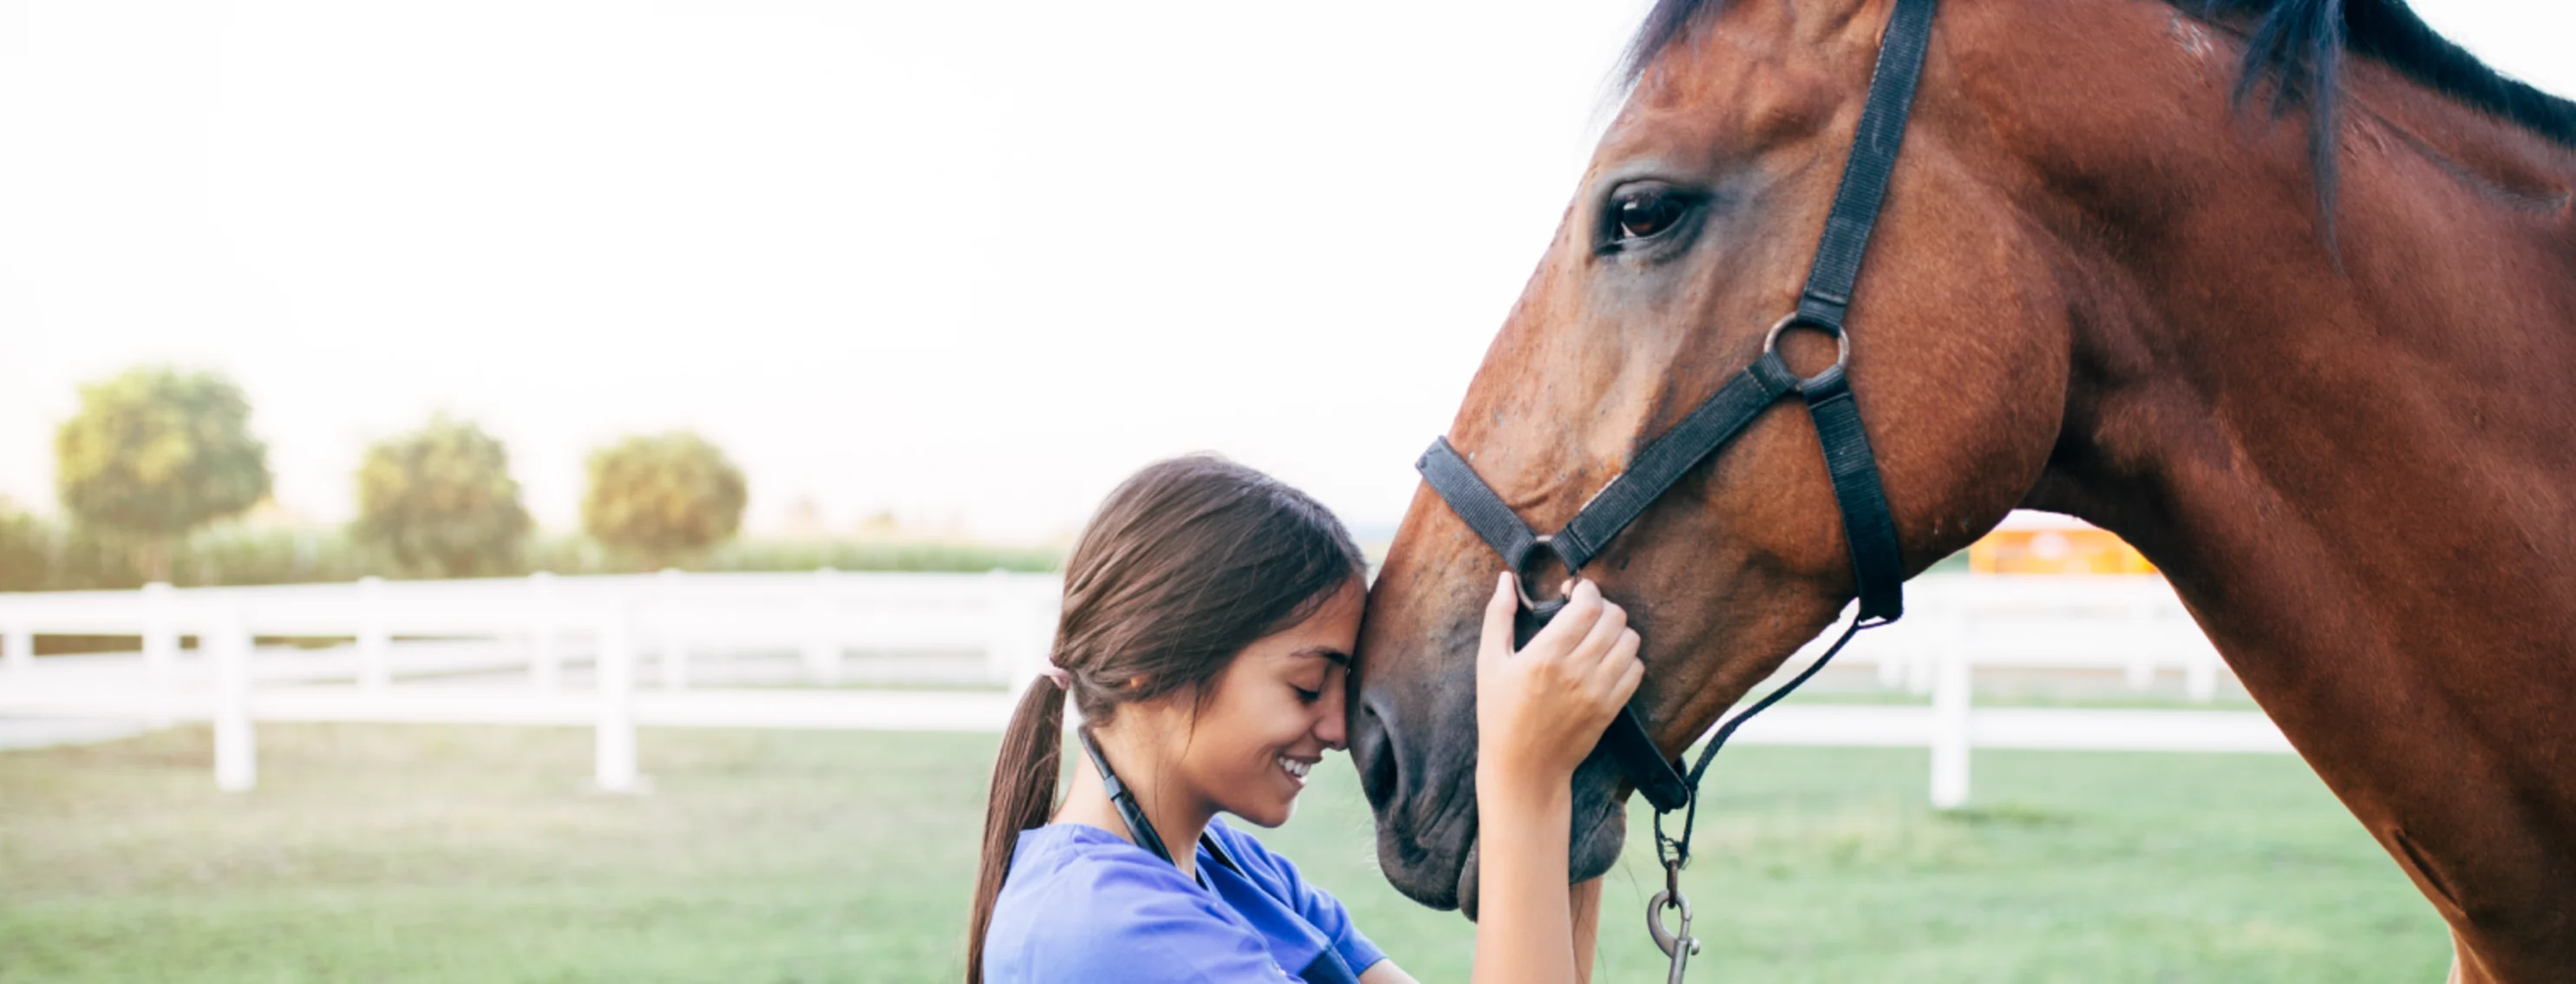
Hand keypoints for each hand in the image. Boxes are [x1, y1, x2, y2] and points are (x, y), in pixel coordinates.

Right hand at [1474, 573, 1644, 792]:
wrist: (1524, 767)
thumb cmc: (1500, 714)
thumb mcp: (1489, 663)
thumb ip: (1498, 616)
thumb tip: (1507, 578)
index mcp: (1545, 655)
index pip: (1588, 606)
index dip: (1587, 590)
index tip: (1574, 591)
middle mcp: (1577, 671)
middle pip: (1614, 618)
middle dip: (1602, 606)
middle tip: (1585, 611)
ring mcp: (1598, 691)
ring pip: (1630, 640)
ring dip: (1617, 630)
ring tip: (1597, 635)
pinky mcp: (1611, 708)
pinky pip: (1636, 669)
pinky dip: (1627, 658)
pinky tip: (1607, 660)